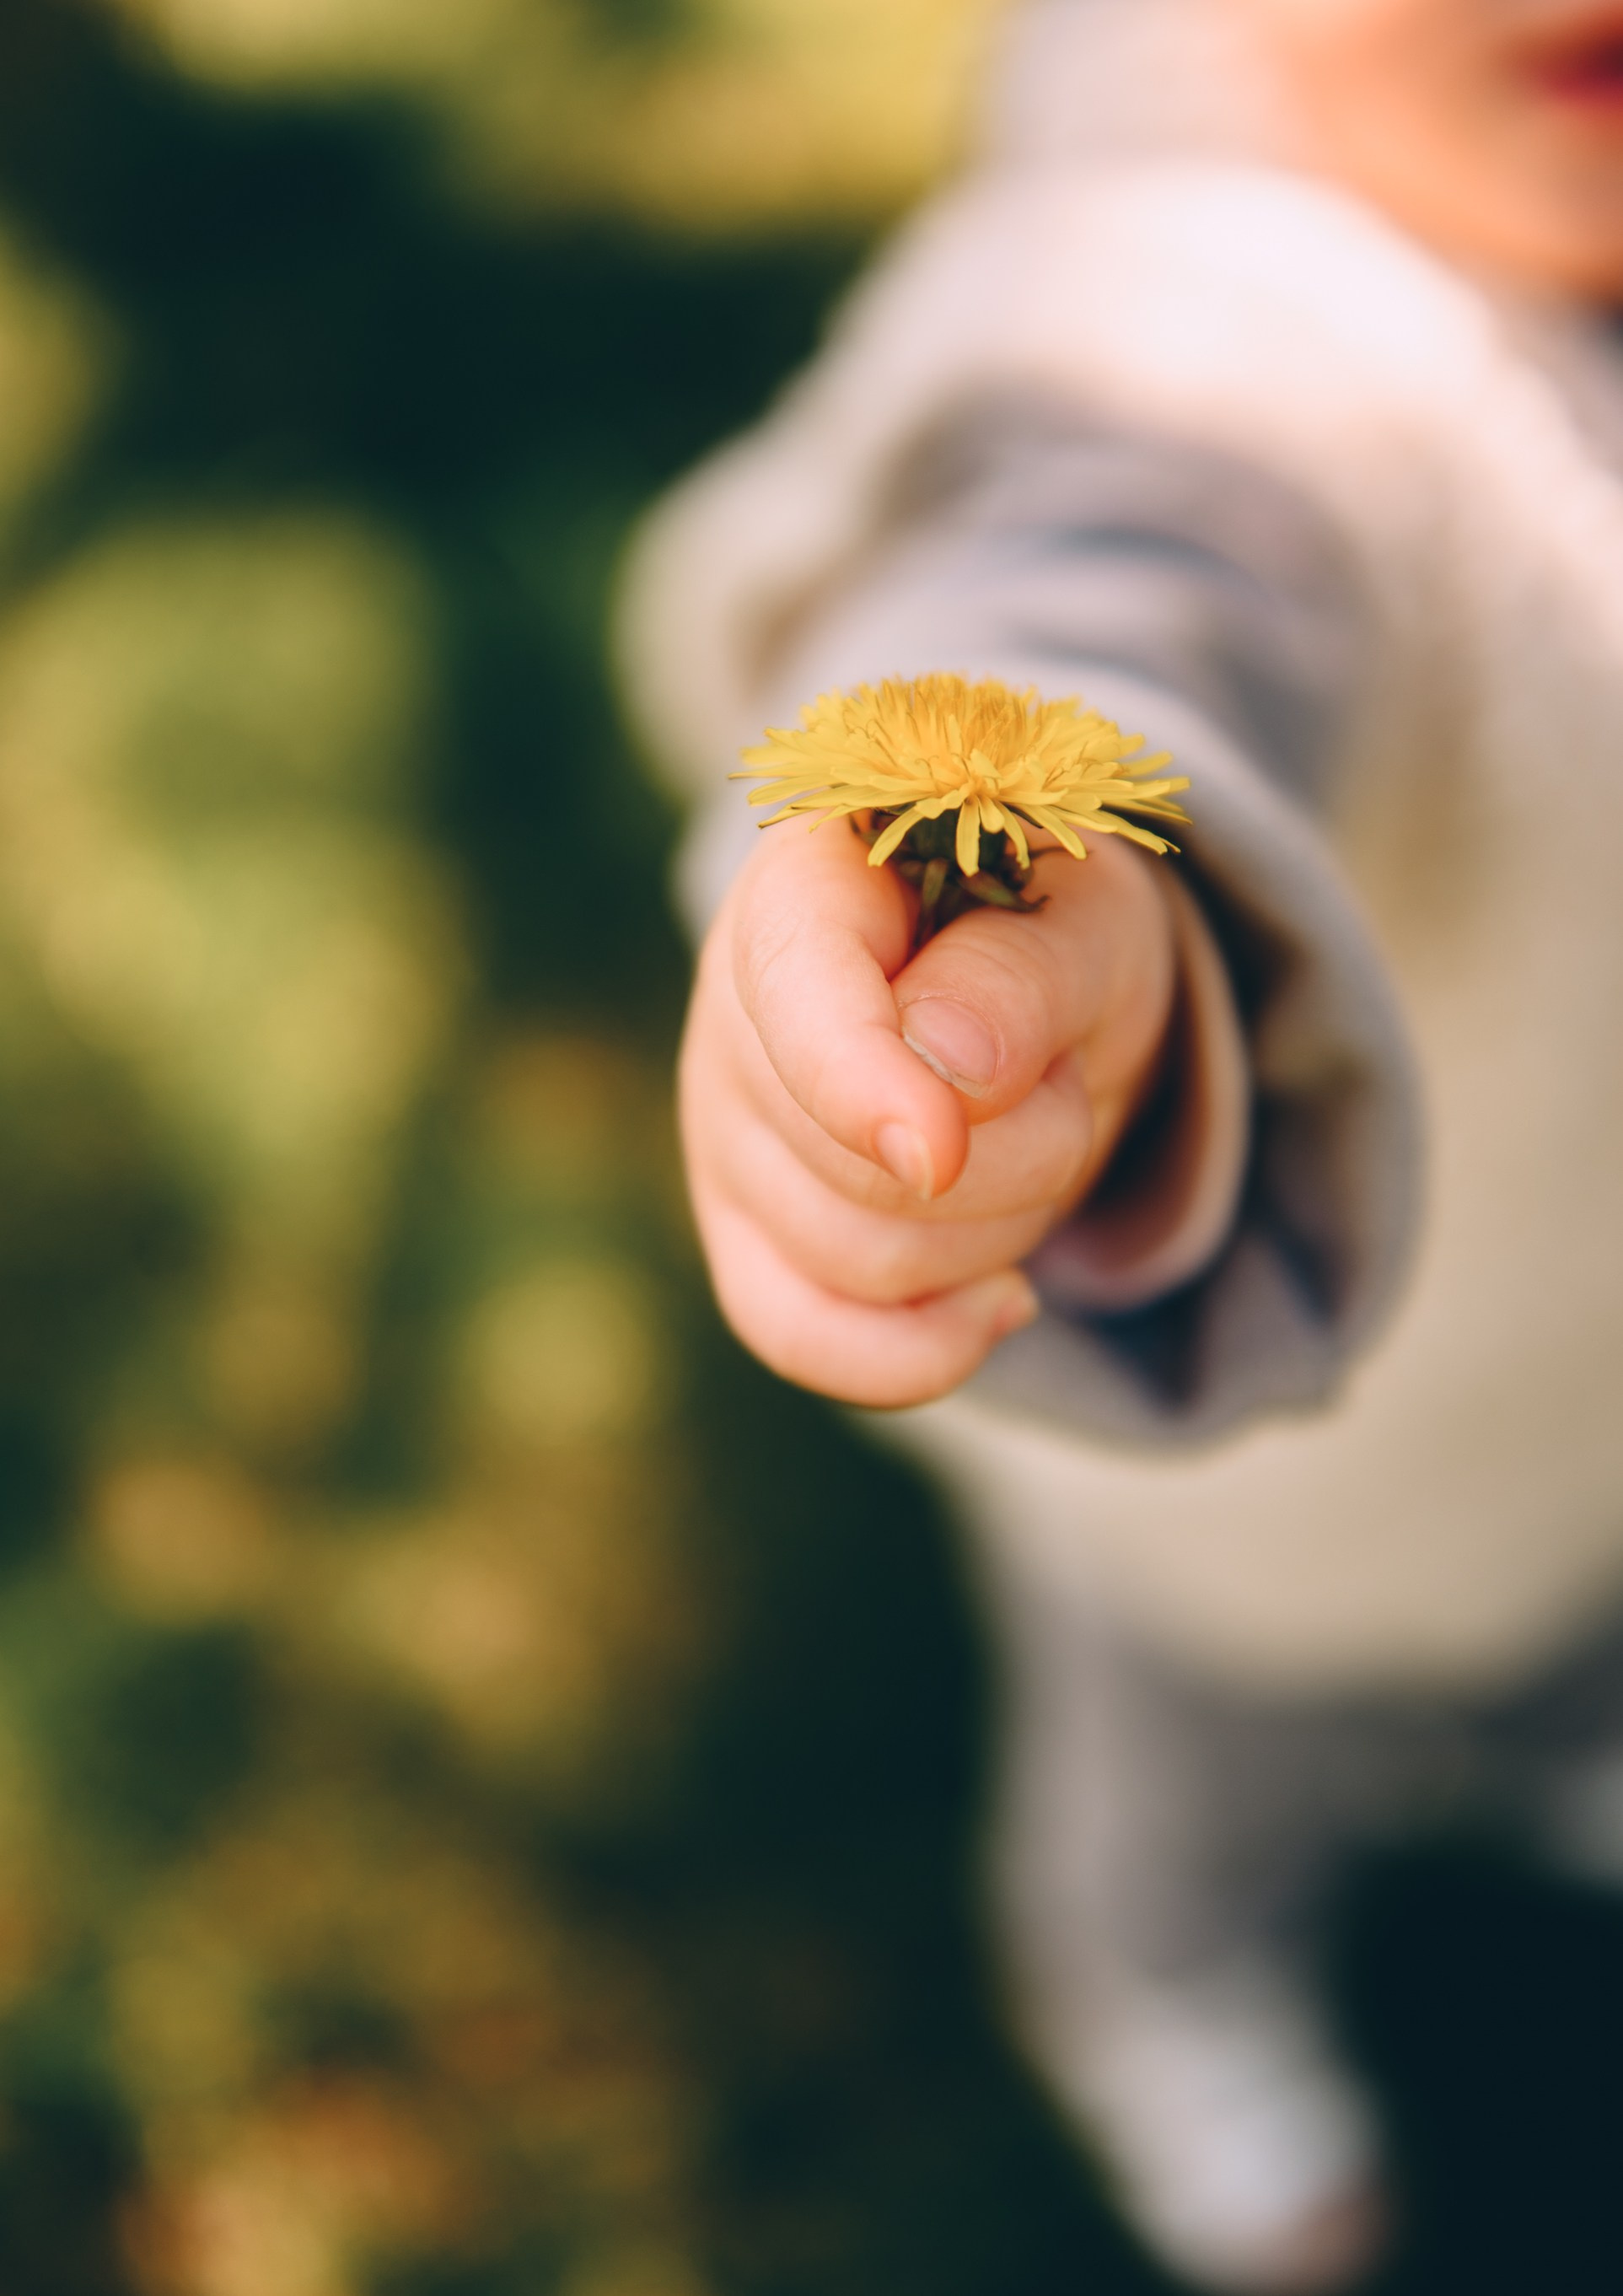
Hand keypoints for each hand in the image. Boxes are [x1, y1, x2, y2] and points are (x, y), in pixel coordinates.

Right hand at [680, 814, 1178, 1408]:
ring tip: (1026, 1136)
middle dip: (1016, 1150)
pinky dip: (926, 1346)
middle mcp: (731, 1009)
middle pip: (853, 1162)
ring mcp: (723, 1134)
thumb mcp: (1088, 925)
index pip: (794, 990)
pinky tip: (1001, 1301)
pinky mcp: (745, 1240)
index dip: (855, 1081)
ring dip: (1002, 1227)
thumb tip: (951, 1067)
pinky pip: (807, 1339)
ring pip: (858, 1260)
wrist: (1044, 1003)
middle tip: (1057, 1079)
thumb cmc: (1057, 936)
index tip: (938, 1151)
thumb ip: (1024, 975)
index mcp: (805, 886)